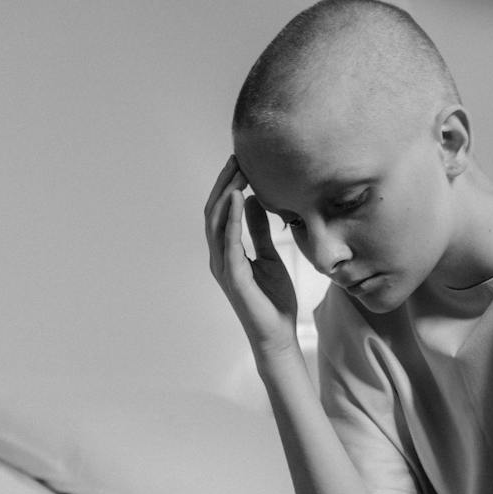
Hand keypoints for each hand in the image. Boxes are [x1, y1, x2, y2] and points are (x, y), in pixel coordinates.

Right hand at [204, 156, 298, 352]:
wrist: (278, 335)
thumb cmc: (273, 299)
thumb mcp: (269, 255)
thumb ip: (259, 230)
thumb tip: (252, 200)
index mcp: (226, 252)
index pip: (221, 212)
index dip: (227, 186)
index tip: (241, 162)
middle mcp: (219, 257)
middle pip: (214, 212)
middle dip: (224, 183)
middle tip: (238, 158)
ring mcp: (223, 267)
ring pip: (216, 222)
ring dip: (226, 194)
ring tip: (238, 171)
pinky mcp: (234, 277)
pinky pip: (230, 242)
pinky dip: (233, 218)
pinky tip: (240, 197)